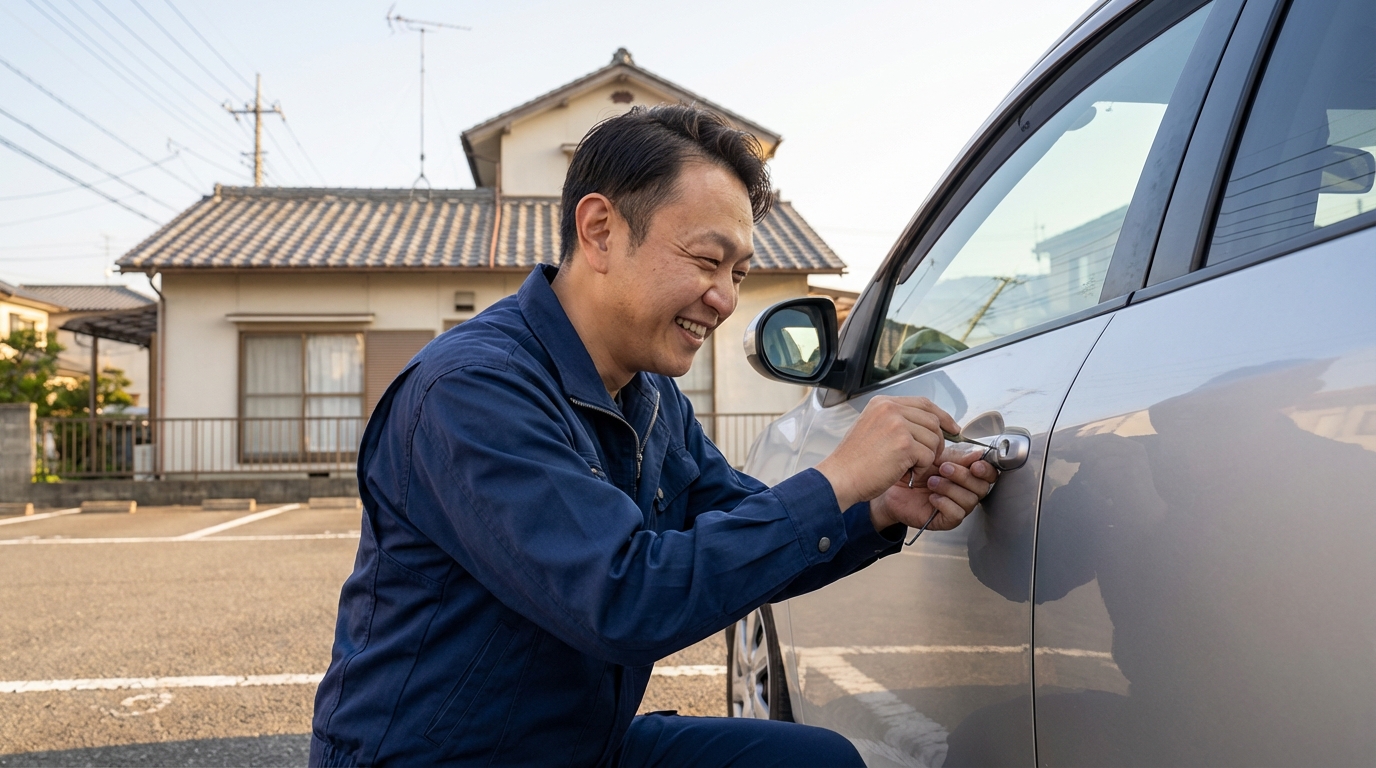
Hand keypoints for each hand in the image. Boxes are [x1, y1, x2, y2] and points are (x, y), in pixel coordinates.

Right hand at [815, 396, 960, 510]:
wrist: (840, 478)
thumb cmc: (854, 461)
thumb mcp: (872, 428)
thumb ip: (896, 421)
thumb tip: (928, 424)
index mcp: (883, 403)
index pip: (923, 403)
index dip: (942, 416)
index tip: (953, 428)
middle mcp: (891, 409)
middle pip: (933, 422)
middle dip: (935, 443)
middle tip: (924, 459)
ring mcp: (898, 425)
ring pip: (934, 440)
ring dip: (926, 458)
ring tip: (907, 466)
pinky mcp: (904, 444)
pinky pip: (929, 456)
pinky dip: (921, 469)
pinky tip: (904, 472)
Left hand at [868, 447, 998, 532]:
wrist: (892, 487)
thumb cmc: (914, 472)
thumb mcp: (935, 458)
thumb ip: (957, 456)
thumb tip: (978, 453)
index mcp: (967, 474)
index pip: (989, 473)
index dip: (985, 469)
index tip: (974, 464)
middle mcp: (966, 491)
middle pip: (981, 487)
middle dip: (963, 476)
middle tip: (943, 468)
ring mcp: (958, 506)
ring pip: (969, 500)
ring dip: (950, 488)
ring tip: (931, 482)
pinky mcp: (946, 520)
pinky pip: (956, 514)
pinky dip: (944, 503)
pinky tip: (932, 497)